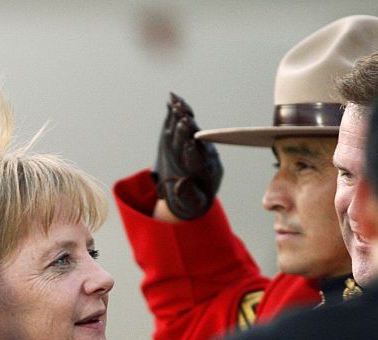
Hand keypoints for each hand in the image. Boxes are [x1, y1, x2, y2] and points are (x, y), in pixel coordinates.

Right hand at [152, 92, 222, 219]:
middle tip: (183, 118)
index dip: (193, 152)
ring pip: (191, 126)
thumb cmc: (194, 200)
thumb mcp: (193, 204)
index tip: (189, 146)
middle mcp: (202, 153)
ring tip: (176, 103)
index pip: (198, 160)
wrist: (198, 189)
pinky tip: (172, 98)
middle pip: (195, 139)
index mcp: (205, 170)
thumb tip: (182, 184)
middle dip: (188, 130)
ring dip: (184, 115)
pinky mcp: (189, 135)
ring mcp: (197, 142)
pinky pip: (186, 120)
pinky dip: (180, 109)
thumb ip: (188, 196)